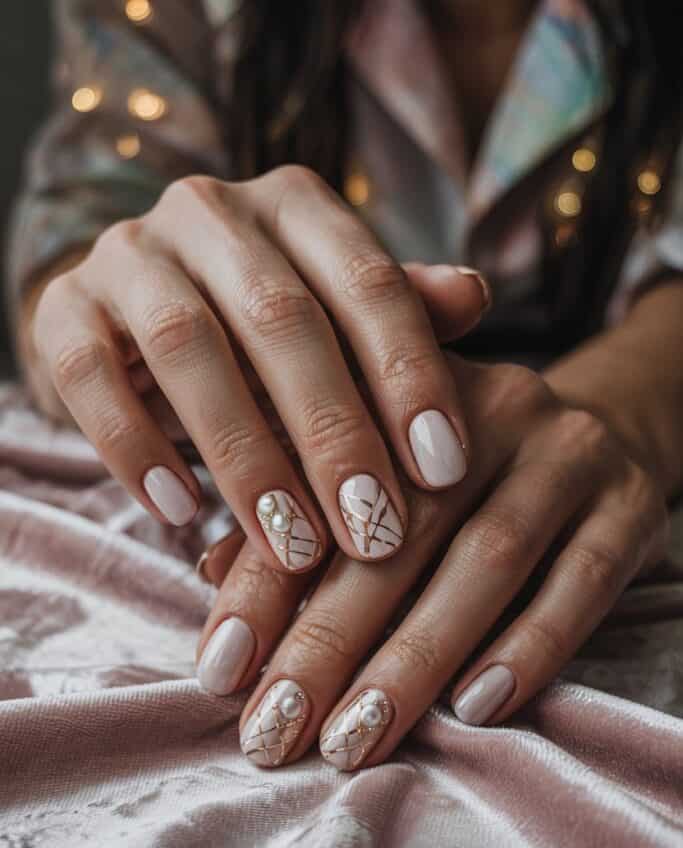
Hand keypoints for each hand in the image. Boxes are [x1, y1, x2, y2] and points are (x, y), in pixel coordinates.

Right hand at [32, 167, 486, 571]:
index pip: (366, 281)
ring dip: (244, 457)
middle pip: (279, 317)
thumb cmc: (262, 331)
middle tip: (373, 530)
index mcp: (294, 203)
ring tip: (291, 546)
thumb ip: (398, 314)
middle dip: (332, 433)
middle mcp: (210, 210)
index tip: (445, 470)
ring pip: (186, 346)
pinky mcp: (64, 308)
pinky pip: (90, 376)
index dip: (408, 376)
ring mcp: (128, 253)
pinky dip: (135, 448)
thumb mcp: (335, 320)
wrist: (136, 314)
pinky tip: (181, 515)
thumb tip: (474, 296)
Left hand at [195, 355, 667, 768]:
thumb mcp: (375, 461)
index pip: (317, 489)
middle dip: (328, 639)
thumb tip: (209, 577)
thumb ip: (298, 507)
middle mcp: (485, 407)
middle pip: (398, 531)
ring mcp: (565, 452)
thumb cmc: (454, 463)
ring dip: (416, 658)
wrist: (601, 420)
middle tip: (277, 730)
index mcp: (399, 388)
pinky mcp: (628, 503)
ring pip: (487, 561)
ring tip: (356, 738)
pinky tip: (475, 708)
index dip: (262, 581)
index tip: (219, 671)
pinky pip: (580, 581)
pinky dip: (527, 648)